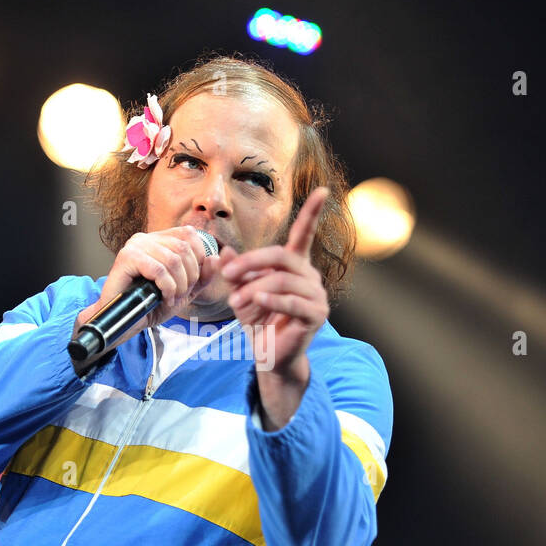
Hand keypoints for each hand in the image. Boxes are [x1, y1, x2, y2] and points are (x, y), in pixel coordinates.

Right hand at [75, 225, 227, 353]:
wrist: (126, 322)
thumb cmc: (150, 305)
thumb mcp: (185, 292)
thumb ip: (202, 277)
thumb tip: (215, 258)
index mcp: (159, 240)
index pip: (189, 235)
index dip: (199, 258)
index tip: (192, 282)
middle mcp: (146, 238)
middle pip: (184, 248)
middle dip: (190, 276)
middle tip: (181, 294)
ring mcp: (135, 246)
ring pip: (173, 259)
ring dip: (179, 284)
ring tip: (171, 298)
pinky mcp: (126, 258)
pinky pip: (158, 269)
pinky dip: (167, 287)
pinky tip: (163, 298)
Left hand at [221, 186, 330, 377]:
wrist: (269, 355)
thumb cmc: (258, 320)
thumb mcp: (240, 292)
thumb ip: (234, 272)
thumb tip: (223, 252)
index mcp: (295, 265)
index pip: (305, 234)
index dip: (312, 213)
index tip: (322, 190)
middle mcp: (309, 276)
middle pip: (281, 256)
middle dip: (251, 263)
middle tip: (228, 274)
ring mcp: (316, 295)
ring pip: (283, 280)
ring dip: (254, 289)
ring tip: (236, 302)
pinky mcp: (316, 315)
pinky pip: (293, 302)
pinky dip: (272, 301)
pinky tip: (258, 302)